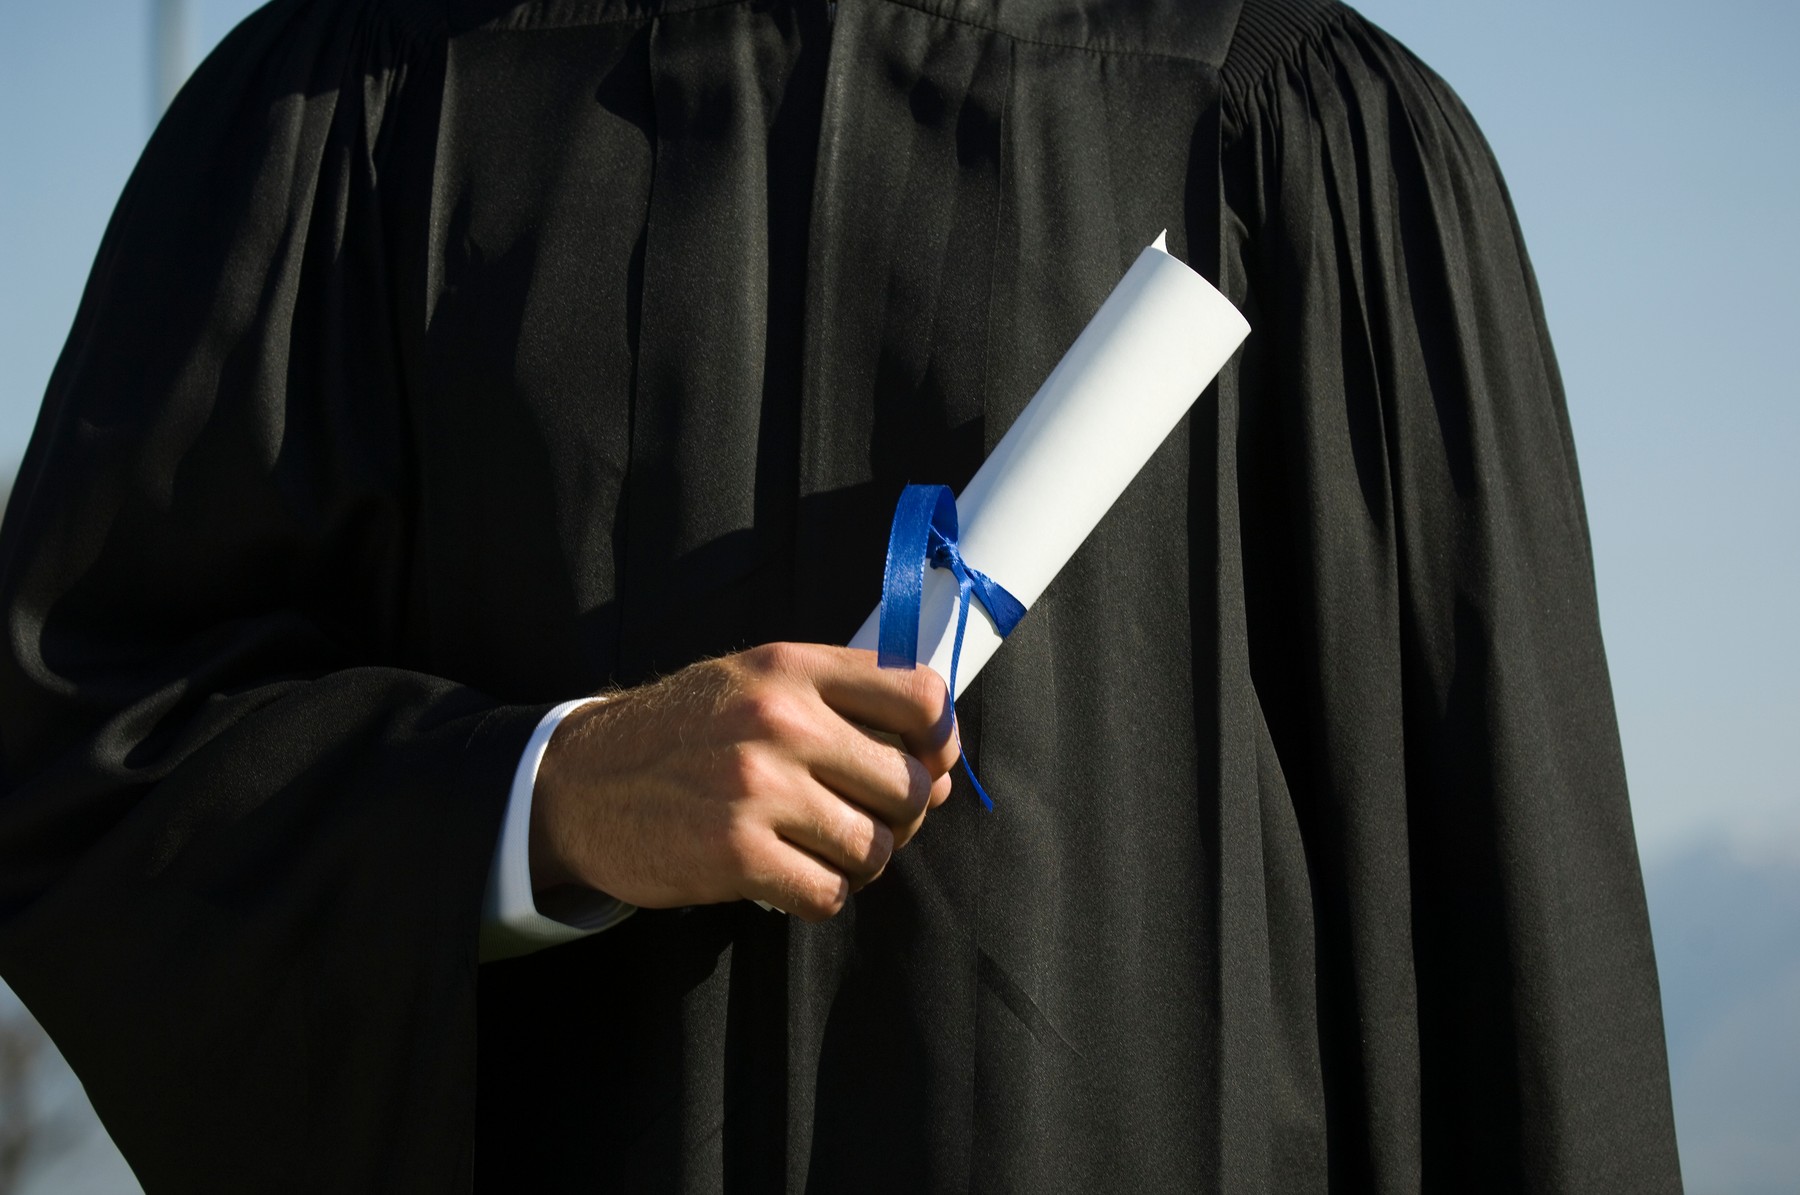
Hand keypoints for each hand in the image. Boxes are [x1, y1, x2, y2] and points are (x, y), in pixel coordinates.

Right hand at [529, 643, 959, 920]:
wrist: (578, 784)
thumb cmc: (681, 734)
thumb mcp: (753, 683)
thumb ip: (842, 708)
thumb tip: (942, 771)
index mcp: (791, 668)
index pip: (919, 695)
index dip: (941, 740)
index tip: (931, 763)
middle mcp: (780, 720)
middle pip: (910, 784)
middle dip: (901, 816)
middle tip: (864, 820)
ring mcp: (759, 789)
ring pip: (875, 847)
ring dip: (858, 862)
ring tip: (821, 851)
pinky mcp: (737, 855)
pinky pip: (828, 893)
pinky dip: (819, 895)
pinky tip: (789, 877)